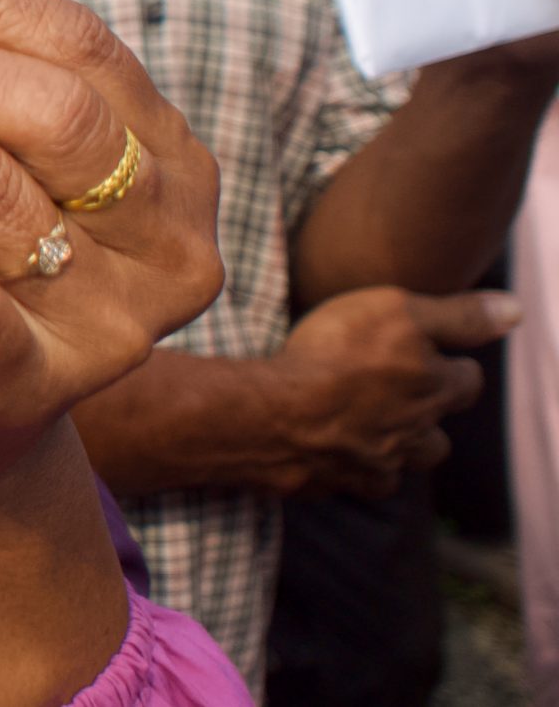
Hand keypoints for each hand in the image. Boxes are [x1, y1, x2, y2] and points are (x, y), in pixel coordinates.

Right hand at [266, 285, 512, 497]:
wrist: (275, 413)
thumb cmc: (335, 354)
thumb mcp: (398, 310)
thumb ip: (459, 315)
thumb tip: (515, 311)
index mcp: (434, 388)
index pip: (467, 381)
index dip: (454, 366)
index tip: (436, 355)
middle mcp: (415, 431)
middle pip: (439, 434)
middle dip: (428, 417)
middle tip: (403, 396)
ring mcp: (379, 462)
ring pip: (404, 463)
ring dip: (398, 449)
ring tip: (377, 430)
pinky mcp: (340, 481)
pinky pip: (360, 481)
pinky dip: (356, 469)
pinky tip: (338, 452)